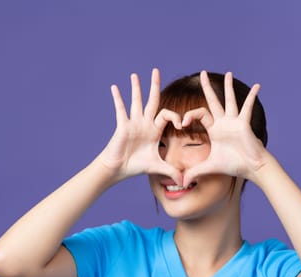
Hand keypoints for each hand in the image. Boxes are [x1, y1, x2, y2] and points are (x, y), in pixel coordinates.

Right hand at [99, 69, 182, 184]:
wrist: (119, 169)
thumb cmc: (136, 166)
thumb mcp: (157, 167)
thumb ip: (172, 171)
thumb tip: (185, 182)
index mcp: (154, 130)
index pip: (167, 115)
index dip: (176, 117)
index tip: (182, 124)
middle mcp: (144, 123)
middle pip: (151, 100)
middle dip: (154, 85)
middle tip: (156, 70)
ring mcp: (133, 123)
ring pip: (136, 101)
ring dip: (136, 88)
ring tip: (135, 75)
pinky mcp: (123, 125)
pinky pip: (120, 109)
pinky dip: (118, 98)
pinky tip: (114, 87)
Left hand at [182, 71, 267, 186]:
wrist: (250, 168)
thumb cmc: (232, 166)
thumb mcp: (209, 167)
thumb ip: (195, 172)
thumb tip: (181, 182)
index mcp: (214, 129)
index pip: (199, 114)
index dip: (189, 116)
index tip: (181, 124)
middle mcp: (223, 122)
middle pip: (213, 100)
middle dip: (207, 87)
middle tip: (202, 72)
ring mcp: (234, 121)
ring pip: (230, 100)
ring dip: (228, 87)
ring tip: (229, 73)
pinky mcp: (244, 124)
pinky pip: (247, 107)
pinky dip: (252, 97)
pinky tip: (257, 86)